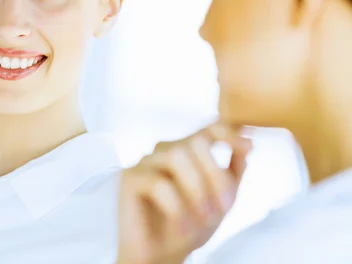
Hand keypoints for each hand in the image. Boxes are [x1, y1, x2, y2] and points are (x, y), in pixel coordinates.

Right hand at [116, 123, 251, 263]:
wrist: (161, 257)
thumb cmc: (188, 226)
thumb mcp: (221, 201)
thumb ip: (233, 172)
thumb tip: (249, 144)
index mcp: (188, 151)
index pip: (208, 128)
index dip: (228, 132)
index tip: (247, 146)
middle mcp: (165, 150)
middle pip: (195, 142)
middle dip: (215, 175)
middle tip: (224, 208)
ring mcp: (146, 162)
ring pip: (176, 156)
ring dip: (197, 189)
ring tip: (205, 217)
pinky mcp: (130, 179)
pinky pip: (158, 183)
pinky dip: (177, 208)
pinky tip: (183, 227)